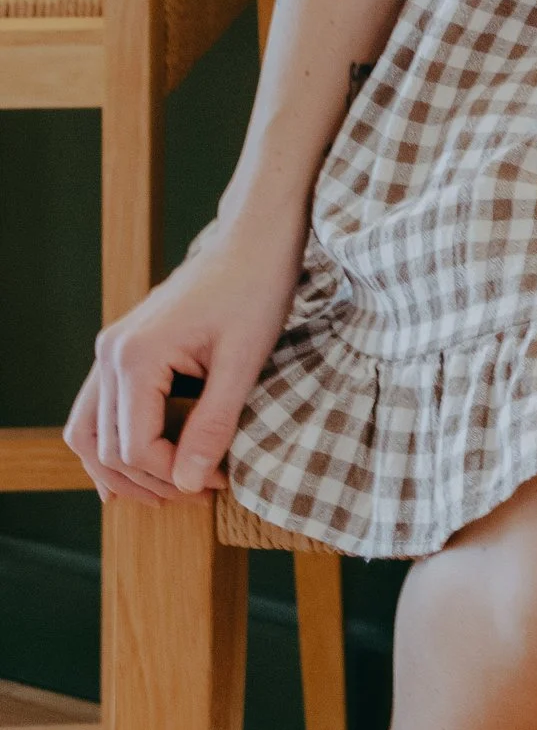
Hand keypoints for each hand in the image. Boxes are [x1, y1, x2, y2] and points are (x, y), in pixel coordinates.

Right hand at [66, 208, 305, 504]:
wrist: (254, 238)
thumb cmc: (256, 289)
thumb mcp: (243, 362)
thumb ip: (213, 426)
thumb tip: (186, 485)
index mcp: (137, 355)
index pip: (135, 448)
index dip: (175, 476)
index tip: (218, 480)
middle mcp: (111, 353)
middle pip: (106, 448)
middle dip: (151, 480)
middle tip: (198, 492)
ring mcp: (111, 349)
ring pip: (87, 432)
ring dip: (120, 470)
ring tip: (165, 491)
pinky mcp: (122, 347)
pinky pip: (99, 409)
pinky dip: (111, 442)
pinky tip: (137, 466)